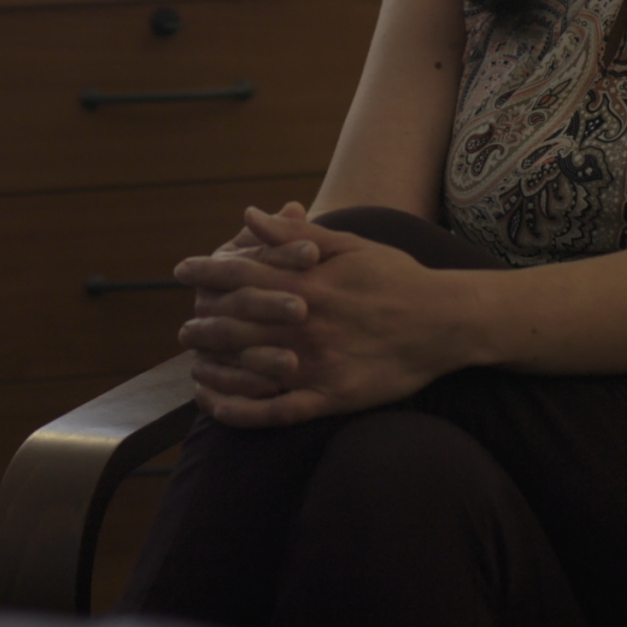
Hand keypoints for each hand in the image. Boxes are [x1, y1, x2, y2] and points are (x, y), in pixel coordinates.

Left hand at [176, 205, 471, 428]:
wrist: (445, 322)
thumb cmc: (396, 277)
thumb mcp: (348, 244)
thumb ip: (296, 233)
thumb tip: (250, 215)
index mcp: (307, 282)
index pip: (240, 273)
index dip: (205, 270)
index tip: (181, 270)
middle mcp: (306, 324)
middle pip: (234, 323)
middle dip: (201, 323)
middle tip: (184, 328)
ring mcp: (317, 364)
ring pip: (245, 369)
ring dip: (211, 366)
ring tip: (193, 364)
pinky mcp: (331, 398)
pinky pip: (273, 411)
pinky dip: (237, 410)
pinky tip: (214, 405)